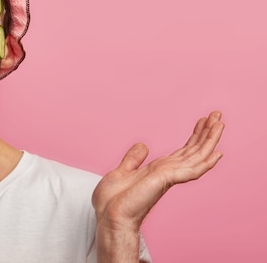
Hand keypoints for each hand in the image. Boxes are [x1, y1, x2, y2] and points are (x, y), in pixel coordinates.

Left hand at [92, 111, 224, 232]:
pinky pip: (191, 170)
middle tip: (218, 114)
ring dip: (210, 140)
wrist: (109, 216)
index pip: (183, 150)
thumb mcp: (123, 172)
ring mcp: (169, 177)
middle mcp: (168, 172)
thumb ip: (134, 159)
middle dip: (206, 132)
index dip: (194, 135)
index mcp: (159, 170)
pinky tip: (217, 153)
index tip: (203, 120)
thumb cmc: (113, 201)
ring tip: (220, 122)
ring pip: (197, 156)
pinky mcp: (166, 180)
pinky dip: (205, 162)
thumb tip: (143, 146)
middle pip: (194, 150)